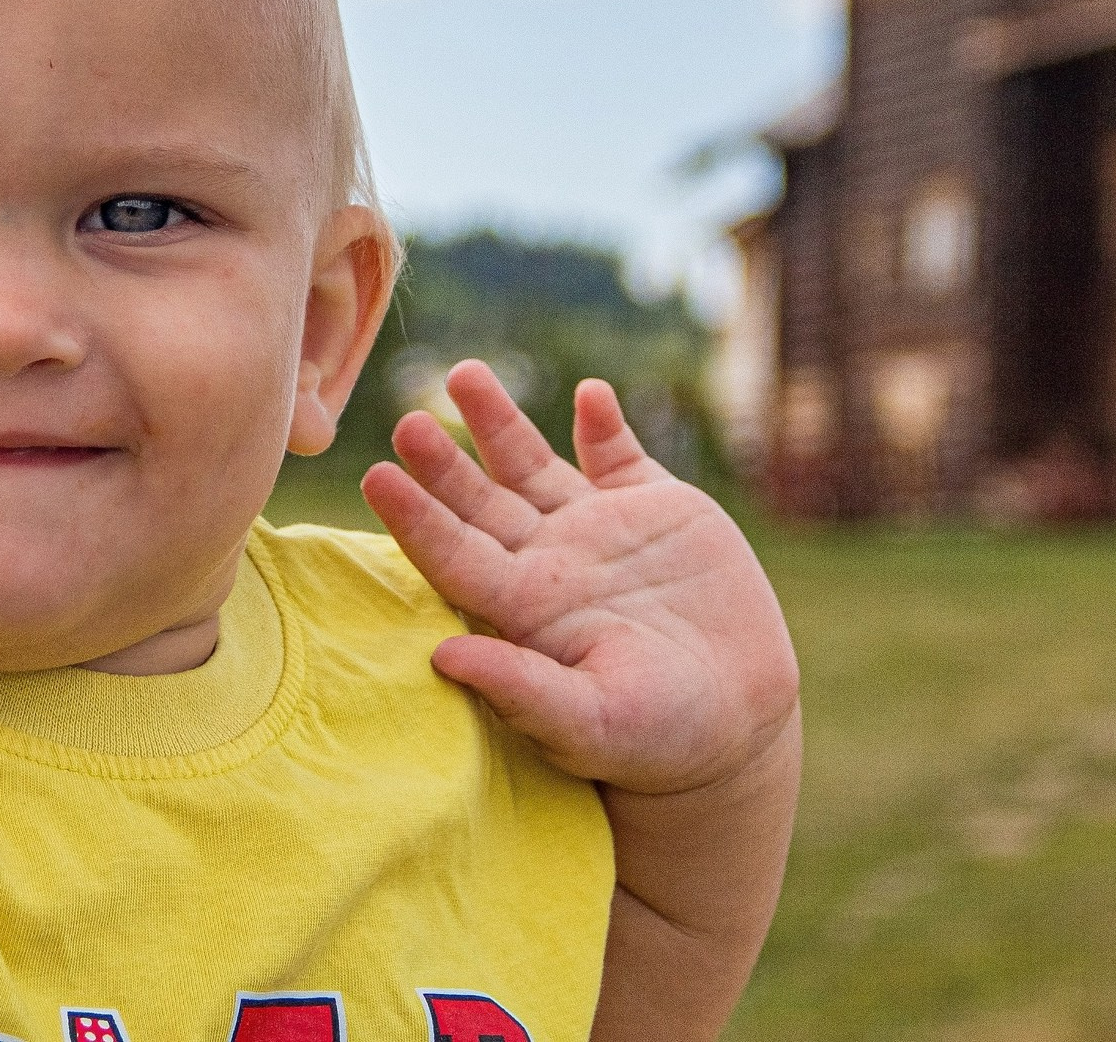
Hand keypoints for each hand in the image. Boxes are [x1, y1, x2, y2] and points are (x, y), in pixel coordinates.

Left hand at [362, 362, 797, 797]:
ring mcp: (599, 530)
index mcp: (523, 608)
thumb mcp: (592, 723)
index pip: (454, 555)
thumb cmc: (659, 741)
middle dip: (442, 462)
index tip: (376, 477)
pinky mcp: (657, 509)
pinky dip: (604, 424)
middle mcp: (548, 560)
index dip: (416, 518)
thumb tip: (444, 658)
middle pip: (479, 501)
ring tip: (465, 373)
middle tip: (406, 423)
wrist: (740, 721)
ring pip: (532, 464)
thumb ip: (522, 692)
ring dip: (499, 421)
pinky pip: (620, 454)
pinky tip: (589, 394)